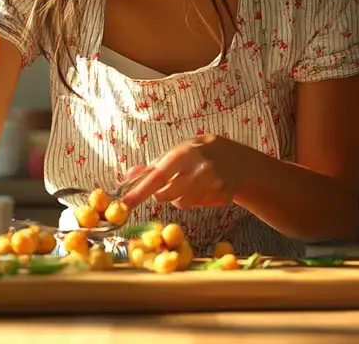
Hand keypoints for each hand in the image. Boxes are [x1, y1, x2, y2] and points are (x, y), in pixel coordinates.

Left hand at [120, 134, 240, 209]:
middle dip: (163, 194)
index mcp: (184, 153)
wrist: (236, 158)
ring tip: (191, 184)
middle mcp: (200, 167)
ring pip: (182, 203)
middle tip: (172, 184)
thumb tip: (128, 175)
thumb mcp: (177, 152)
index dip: (138, 192)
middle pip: (166, 197)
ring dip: (180, 198)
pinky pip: (200, 206)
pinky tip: (207, 188)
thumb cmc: (198, 154)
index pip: (156, 177)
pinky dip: (198, 200)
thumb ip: (152, 166)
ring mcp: (214, 181)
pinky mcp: (225, 194)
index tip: (122, 205)